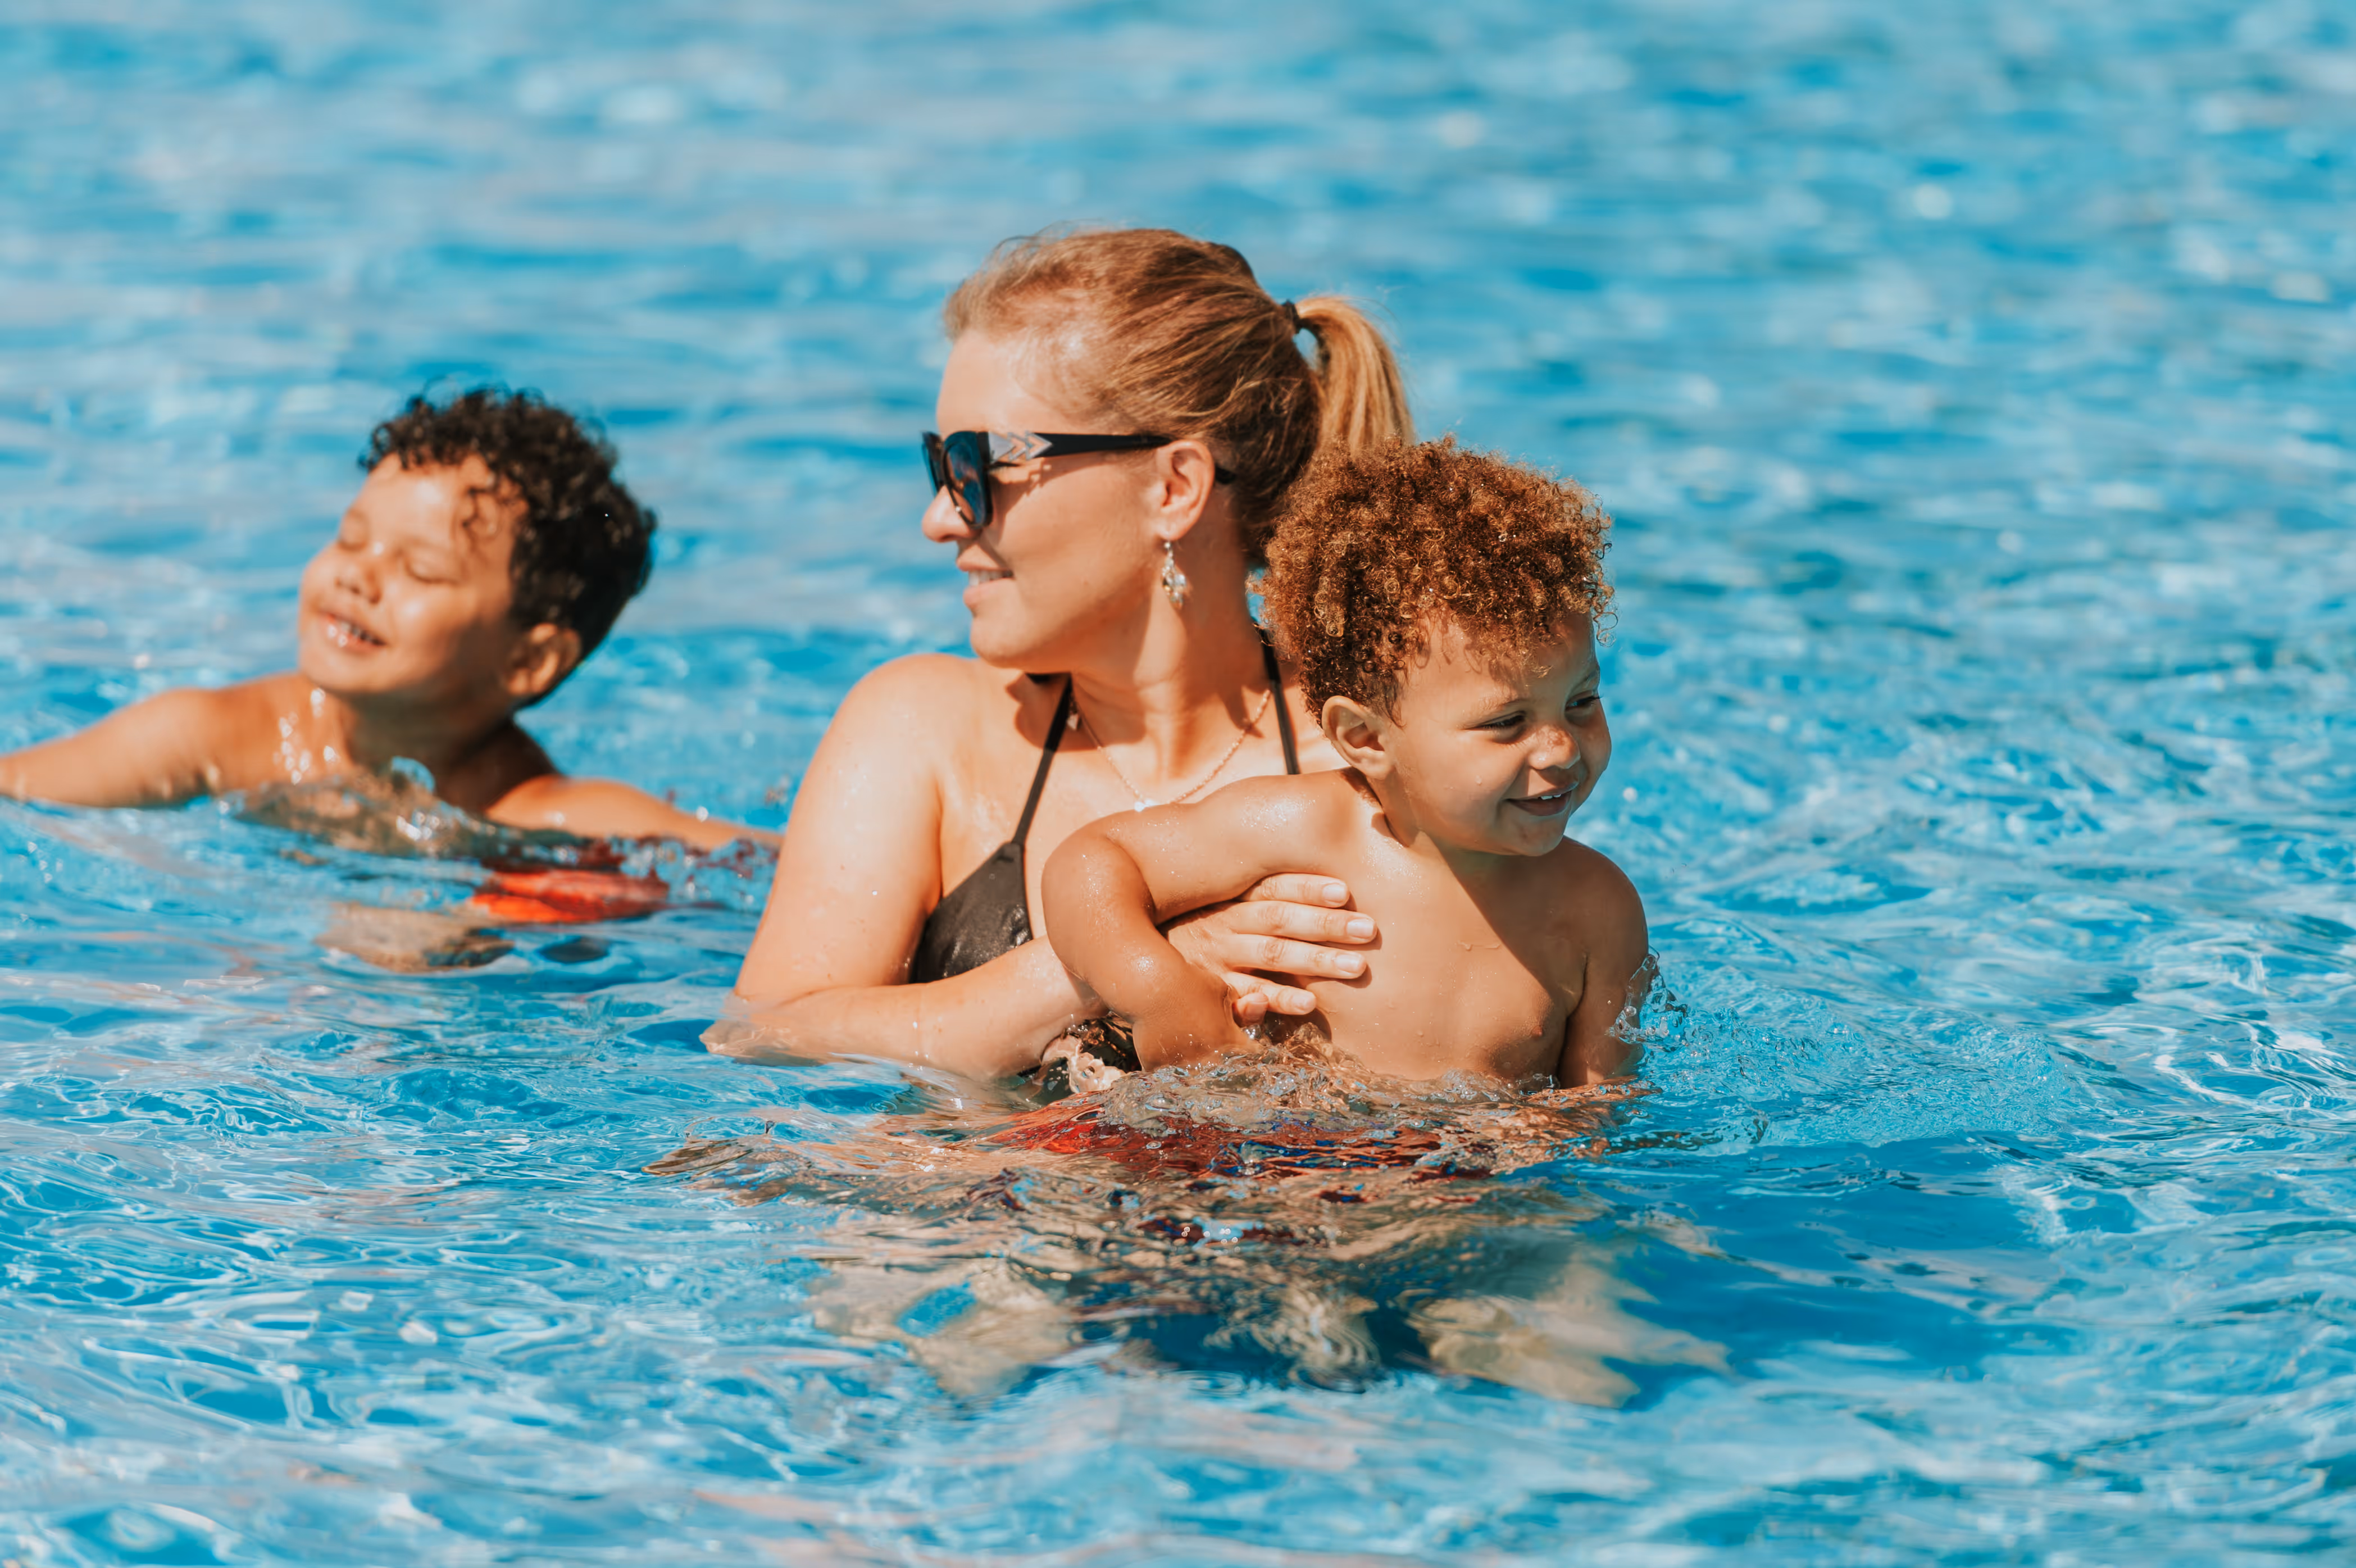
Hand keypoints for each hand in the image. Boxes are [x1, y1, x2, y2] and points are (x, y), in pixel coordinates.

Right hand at [1161, 874, 1376, 1023]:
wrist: (1125, 956)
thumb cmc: (1185, 926)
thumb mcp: (1210, 902)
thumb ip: (1251, 893)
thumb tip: (1307, 883)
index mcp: (1227, 900)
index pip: (1271, 888)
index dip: (1307, 887)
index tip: (1345, 891)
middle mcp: (1224, 926)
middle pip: (1280, 921)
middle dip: (1326, 925)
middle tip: (1369, 930)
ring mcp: (1217, 960)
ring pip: (1272, 956)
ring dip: (1315, 960)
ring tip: (1355, 967)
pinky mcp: (1210, 994)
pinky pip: (1247, 996)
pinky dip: (1279, 999)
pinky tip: (1309, 1003)